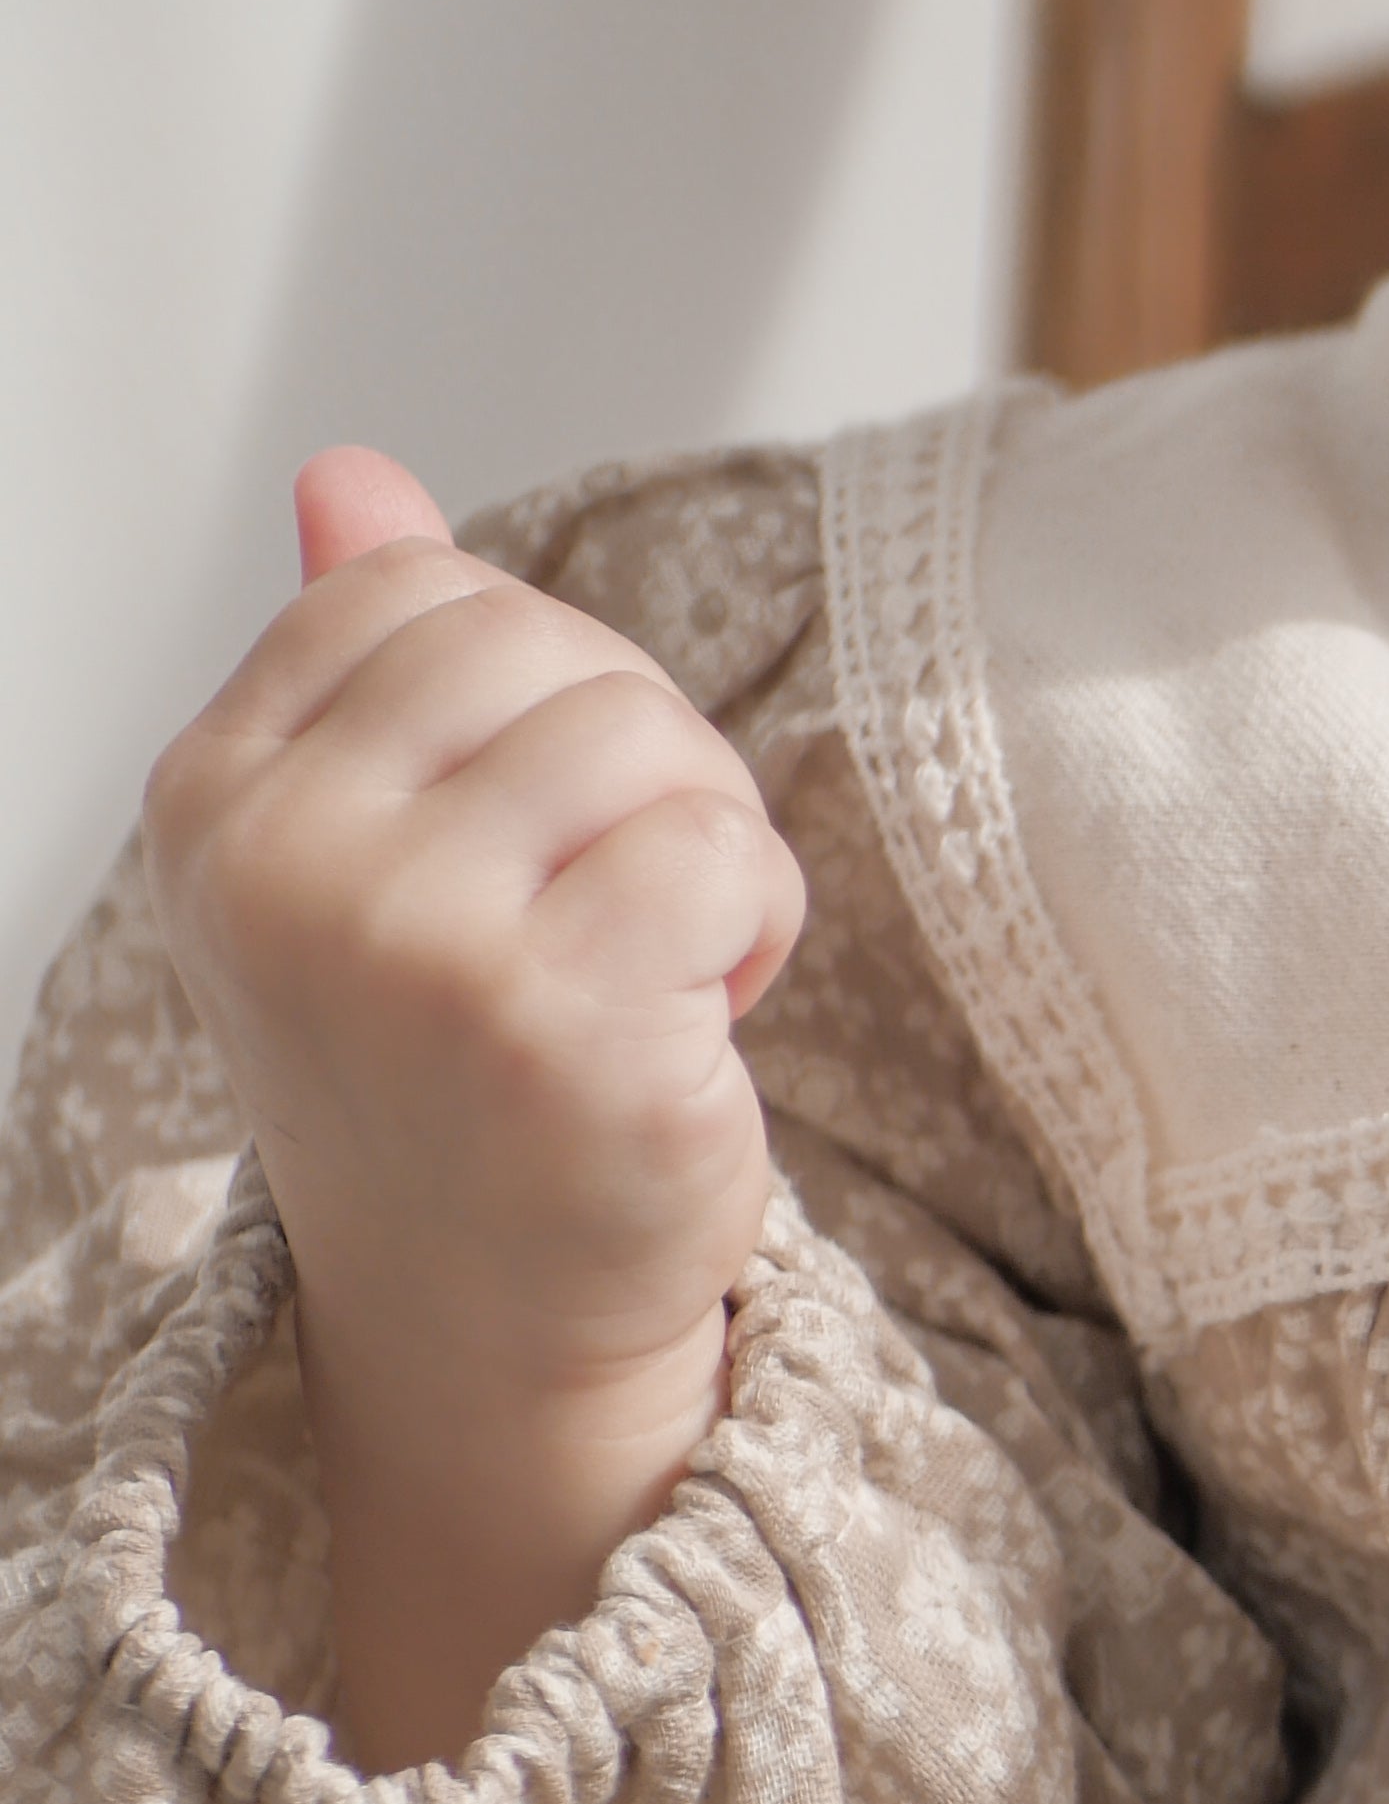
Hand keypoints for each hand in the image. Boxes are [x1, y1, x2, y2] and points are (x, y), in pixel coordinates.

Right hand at [141, 449, 798, 1766]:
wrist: (494, 1328)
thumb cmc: (454, 1088)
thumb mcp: (364, 861)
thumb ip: (359, 662)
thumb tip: (348, 474)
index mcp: (216, 801)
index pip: (421, 589)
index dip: (536, 688)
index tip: (530, 831)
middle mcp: (288, 867)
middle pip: (547, 648)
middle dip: (636, 759)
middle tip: (622, 907)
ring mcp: (414, 947)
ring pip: (651, 740)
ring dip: (708, 849)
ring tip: (661, 968)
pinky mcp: (559, 1025)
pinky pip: (725, 851)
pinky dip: (756, 926)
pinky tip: (705, 1018)